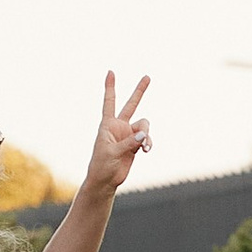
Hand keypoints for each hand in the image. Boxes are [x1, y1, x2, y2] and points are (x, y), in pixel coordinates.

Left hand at [84, 73, 151, 198]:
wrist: (106, 180)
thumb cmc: (102, 165)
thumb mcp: (112, 152)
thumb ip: (129, 143)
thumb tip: (144, 136)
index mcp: (107, 125)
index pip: (109, 102)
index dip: (110, 87)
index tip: (110, 72)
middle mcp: (119, 127)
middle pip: (131, 105)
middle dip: (139, 91)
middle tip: (147, 76)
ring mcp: (129, 135)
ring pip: (144, 126)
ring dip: (147, 134)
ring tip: (145, 147)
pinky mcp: (135, 145)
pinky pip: (146, 139)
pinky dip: (149, 143)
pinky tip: (146, 150)